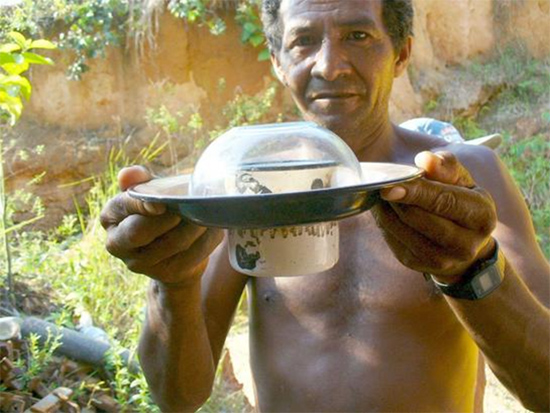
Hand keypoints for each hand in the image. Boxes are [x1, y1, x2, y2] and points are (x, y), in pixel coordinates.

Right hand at [100, 166, 222, 285]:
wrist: (174, 252)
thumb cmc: (160, 214)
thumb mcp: (151, 194)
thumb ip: (142, 182)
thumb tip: (128, 174)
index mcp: (110, 217)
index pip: (124, 207)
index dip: (143, 205)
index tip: (162, 204)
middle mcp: (117, 243)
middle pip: (140, 231)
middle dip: (169, 218)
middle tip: (192, 204)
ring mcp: (140, 264)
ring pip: (172, 243)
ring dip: (195, 226)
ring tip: (208, 212)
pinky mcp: (166, 274)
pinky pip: (191, 256)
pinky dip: (207, 240)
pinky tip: (214, 228)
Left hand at [373, 151, 496, 283]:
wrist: (464, 246)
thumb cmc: (461, 203)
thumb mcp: (462, 181)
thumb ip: (446, 167)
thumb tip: (425, 159)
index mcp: (481, 217)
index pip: (444, 202)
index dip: (415, 192)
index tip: (390, 185)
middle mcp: (465, 245)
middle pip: (419, 218)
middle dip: (397, 200)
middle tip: (383, 184)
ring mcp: (441, 260)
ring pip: (402, 231)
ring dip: (386, 211)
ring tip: (381, 194)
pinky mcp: (418, 265)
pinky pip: (392, 241)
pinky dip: (384, 222)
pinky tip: (383, 210)